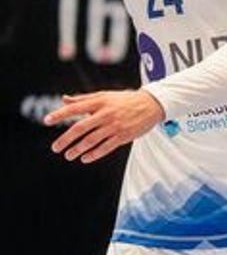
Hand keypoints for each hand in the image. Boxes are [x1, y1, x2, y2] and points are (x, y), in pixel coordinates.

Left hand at [44, 90, 164, 162]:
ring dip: (78, 149)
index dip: (60, 114)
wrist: (152, 104)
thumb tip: (64, 100)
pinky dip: (94, 154)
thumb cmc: (125, 100)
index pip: (75, 108)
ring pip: (92, 140)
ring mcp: (115, 126)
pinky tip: (85, 158)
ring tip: (68, 155)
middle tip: (55, 148)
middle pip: (81, 128)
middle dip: (66, 139)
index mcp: (99, 102)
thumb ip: (84, 99)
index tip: (47, 121)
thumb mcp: (105, 96)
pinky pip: (106, 147)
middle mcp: (106, 114)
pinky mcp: (124, 136)